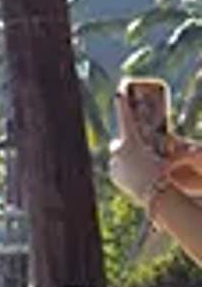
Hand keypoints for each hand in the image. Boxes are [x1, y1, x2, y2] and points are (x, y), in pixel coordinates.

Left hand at [110, 80, 197, 198]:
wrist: (154, 194)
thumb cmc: (165, 173)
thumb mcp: (171, 157)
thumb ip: (174, 147)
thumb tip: (173, 139)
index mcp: (130, 142)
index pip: (126, 118)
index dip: (122, 104)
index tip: (119, 92)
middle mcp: (118, 151)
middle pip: (119, 143)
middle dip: (125, 145)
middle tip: (137, 149)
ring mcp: (113, 164)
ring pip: (118, 158)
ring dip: (127, 160)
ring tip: (141, 166)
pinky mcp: (114, 176)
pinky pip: (119, 170)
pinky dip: (126, 172)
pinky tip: (138, 178)